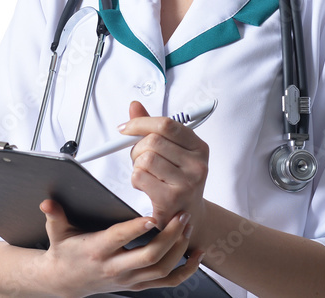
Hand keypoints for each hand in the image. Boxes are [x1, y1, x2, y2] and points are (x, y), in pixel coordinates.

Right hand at [36, 199, 203, 296]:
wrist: (66, 282)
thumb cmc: (65, 252)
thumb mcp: (56, 233)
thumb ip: (55, 216)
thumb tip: (47, 203)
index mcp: (97, 251)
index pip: (119, 239)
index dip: (135, 229)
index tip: (151, 216)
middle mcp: (116, 268)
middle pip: (149, 257)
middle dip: (169, 237)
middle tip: (181, 216)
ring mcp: (130, 279)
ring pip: (162, 269)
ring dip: (180, 249)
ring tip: (188, 226)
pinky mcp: (139, 284)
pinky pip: (168, 281)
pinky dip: (187, 271)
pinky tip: (197, 254)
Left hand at [120, 101, 209, 240]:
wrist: (188, 218)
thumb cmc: (177, 181)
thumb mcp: (172, 152)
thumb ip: (153, 129)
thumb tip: (134, 106)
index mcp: (199, 147)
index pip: (166, 124)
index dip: (141, 123)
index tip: (125, 128)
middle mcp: (197, 164)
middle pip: (153, 141)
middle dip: (137, 148)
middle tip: (138, 159)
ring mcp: (187, 183)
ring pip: (145, 158)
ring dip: (136, 165)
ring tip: (145, 174)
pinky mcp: (171, 199)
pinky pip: (139, 177)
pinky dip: (135, 179)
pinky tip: (145, 186)